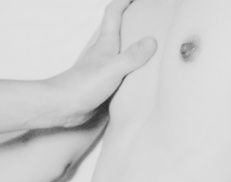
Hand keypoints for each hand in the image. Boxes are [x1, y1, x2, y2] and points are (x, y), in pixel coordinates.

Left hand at [48, 0, 156, 126]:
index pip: (113, 14)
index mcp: (105, 44)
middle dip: (132, 21)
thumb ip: (132, 56)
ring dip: (134, 47)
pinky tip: (144, 78)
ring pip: (121, 52)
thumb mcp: (112, 68)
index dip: (124, 1)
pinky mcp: (105, 84)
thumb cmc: (83, 85)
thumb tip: (152, 41)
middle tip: (150, 19)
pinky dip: (134, 70)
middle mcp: (104, 53)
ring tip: (153, 48)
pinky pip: (123, 72)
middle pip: (118, 30)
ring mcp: (104, 68)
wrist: (63, 107)